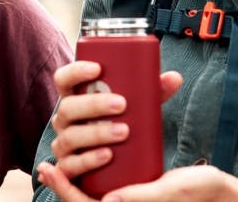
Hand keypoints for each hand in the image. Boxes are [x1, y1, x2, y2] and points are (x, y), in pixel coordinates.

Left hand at [38, 163, 237, 201]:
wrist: (222, 192)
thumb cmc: (200, 192)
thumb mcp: (170, 191)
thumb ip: (141, 197)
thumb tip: (107, 201)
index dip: (65, 190)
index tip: (51, 169)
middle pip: (83, 201)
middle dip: (63, 185)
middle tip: (46, 164)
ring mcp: (128, 200)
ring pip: (92, 194)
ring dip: (74, 179)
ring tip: (57, 160)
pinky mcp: (135, 190)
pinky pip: (107, 186)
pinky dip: (92, 174)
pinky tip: (86, 153)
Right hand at [45, 61, 182, 183]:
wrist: (113, 165)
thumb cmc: (121, 124)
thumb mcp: (135, 108)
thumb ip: (152, 92)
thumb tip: (174, 78)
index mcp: (74, 98)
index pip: (64, 79)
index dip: (75, 71)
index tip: (98, 68)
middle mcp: (63, 120)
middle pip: (67, 107)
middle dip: (93, 104)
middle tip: (122, 104)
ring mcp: (63, 145)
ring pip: (70, 137)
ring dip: (96, 133)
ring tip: (123, 131)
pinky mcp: (68, 169)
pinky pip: (71, 165)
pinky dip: (88, 160)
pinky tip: (107, 156)